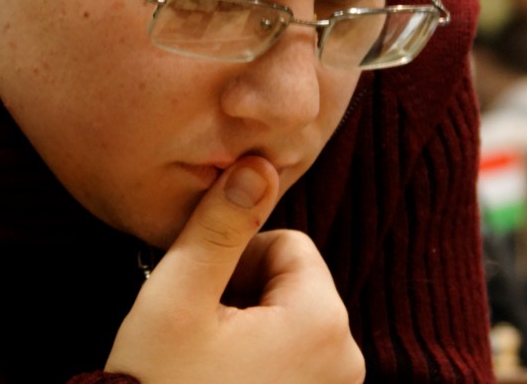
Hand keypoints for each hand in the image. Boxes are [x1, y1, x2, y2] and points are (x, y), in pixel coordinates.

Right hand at [105, 156, 364, 382]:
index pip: (288, 245)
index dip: (236, 260)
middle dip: (244, 298)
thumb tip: (260, 163)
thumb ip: (221, 222)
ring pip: (290, 327)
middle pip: (293, 285)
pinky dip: (259, 368)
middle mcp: (348, 363)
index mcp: (323, 323)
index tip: (203, 301)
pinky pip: (293, 367)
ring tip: (207, 368)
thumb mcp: (179, 295)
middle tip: (200, 338)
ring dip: (248, 334)